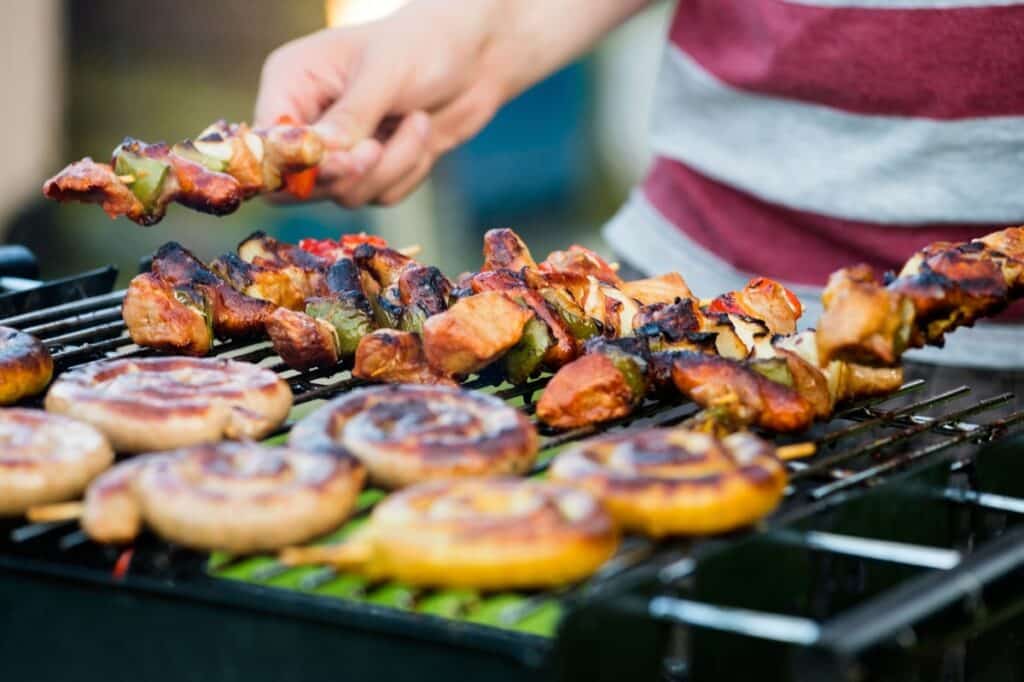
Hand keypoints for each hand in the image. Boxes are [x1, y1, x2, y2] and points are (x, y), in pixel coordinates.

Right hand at [255, 0, 650, 206]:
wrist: (479, 56)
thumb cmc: (426, 45)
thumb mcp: (384, 74)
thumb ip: (350, 117)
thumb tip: (320, 156)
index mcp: (291, 83)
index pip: (267, 143)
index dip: (300, 164)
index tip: (347, 158)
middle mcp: (308, 118)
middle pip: (300, 184)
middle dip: (349, 173)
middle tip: (376, 149)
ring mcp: (341, 148)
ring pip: (347, 194)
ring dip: (391, 167)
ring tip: (417, 119)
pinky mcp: (374, 168)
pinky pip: (381, 195)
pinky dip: (409, 171)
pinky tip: (424, 131)